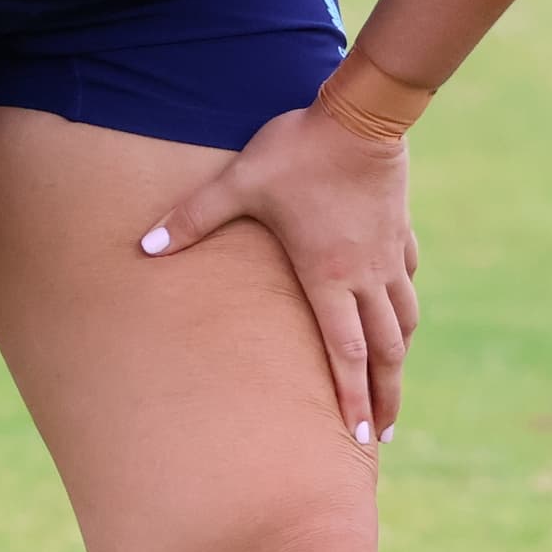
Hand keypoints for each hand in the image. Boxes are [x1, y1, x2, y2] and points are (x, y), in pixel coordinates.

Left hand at [139, 106, 424, 448]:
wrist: (361, 114)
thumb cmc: (298, 150)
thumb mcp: (239, 182)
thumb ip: (192, 218)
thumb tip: (144, 247)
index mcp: (327, 276)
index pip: (344, 354)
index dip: (352, 399)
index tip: (358, 437)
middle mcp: (365, 275)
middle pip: (383, 351)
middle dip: (384, 397)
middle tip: (381, 437)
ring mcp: (389, 254)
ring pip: (403, 320)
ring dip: (399, 358)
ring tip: (395, 386)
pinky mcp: (399, 230)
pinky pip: (407, 279)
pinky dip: (405, 305)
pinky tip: (401, 314)